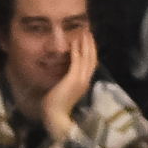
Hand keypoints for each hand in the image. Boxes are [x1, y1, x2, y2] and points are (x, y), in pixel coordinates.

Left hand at [39, 28, 98, 142]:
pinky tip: (75, 41)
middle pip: (92, 59)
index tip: (89, 42)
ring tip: (85, 32)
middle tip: (89, 32)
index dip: (91, 52)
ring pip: (87, 58)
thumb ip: (68, 82)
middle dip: (91, 45)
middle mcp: (85, 80)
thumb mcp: (65, 90)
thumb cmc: (56, 106)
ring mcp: (81, 79)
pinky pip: (77, 60)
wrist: (55, 116)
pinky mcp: (73, 78)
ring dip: (86, 44)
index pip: (91, 65)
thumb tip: (66, 75)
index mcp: (84, 84)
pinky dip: (77, 50)